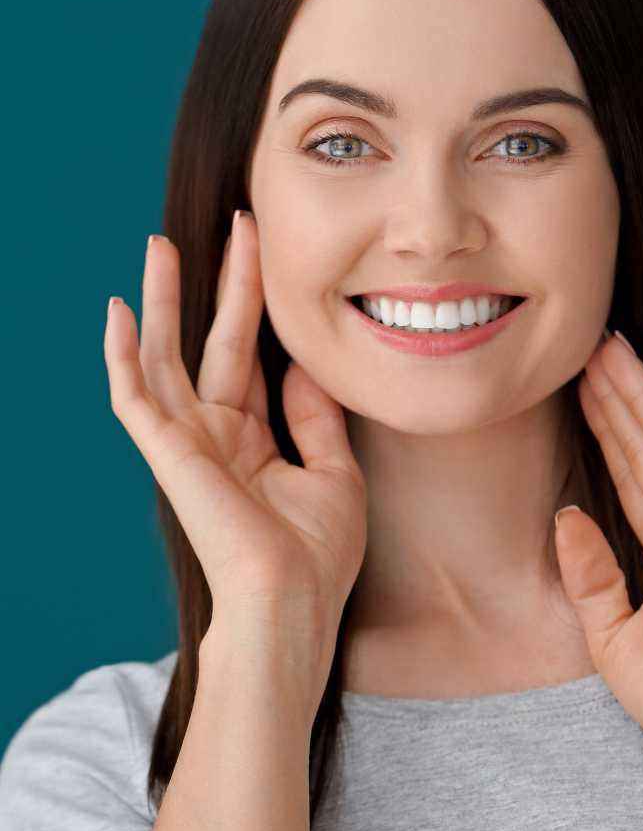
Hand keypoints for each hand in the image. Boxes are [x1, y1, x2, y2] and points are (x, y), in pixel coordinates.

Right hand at [103, 210, 367, 663]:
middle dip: (219, 283)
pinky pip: (135, 397)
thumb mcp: (332, 473)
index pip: (248, 356)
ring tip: (160, 246)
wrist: (293, 605)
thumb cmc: (316, 555)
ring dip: (163, 301)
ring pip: (164, 356)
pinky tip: (120, 312)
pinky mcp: (168, 455)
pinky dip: (122, 356)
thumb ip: (315, 418)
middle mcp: (214, 434)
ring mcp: (187, 443)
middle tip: (234, 224)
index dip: (258, 304)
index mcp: (251, 438)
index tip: (268, 253)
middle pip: (209, 342)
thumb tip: (305, 367)